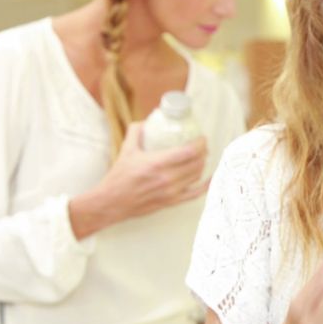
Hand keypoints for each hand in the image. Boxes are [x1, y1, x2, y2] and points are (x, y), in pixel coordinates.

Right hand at [70, 122, 207, 235]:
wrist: (112, 202)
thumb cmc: (118, 177)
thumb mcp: (126, 149)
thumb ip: (136, 131)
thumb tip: (146, 120)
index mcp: (157, 163)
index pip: (188, 151)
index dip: (200, 143)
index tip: (201, 137)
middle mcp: (167, 178)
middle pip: (196, 163)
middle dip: (203, 152)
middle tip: (202, 145)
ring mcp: (171, 192)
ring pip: (196, 176)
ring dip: (202, 164)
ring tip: (201, 157)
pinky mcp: (171, 202)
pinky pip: (195, 194)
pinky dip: (205, 186)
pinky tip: (210, 178)